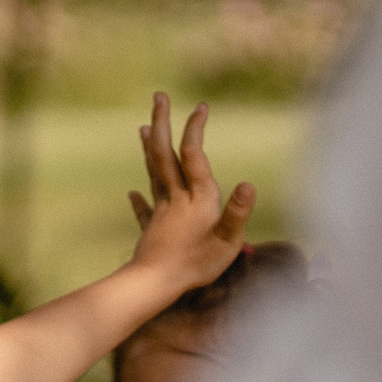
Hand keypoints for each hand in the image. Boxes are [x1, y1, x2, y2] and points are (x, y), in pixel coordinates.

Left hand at [125, 93, 253, 288]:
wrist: (153, 285)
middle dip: (162, 123)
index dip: (195, 130)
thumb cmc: (195, 266)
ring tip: (145, 128)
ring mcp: (160, 212)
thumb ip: (237, 213)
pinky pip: (145, 209)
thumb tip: (248, 185)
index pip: (193, 155)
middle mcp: (175, 198)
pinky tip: (132, 193)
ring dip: (150, 149)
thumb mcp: (227, 242)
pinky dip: (139, 199)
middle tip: (159, 96)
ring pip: (153, 173)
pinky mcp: (151, 231)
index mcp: (197, 197)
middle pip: (164, 154)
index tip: (200, 107)